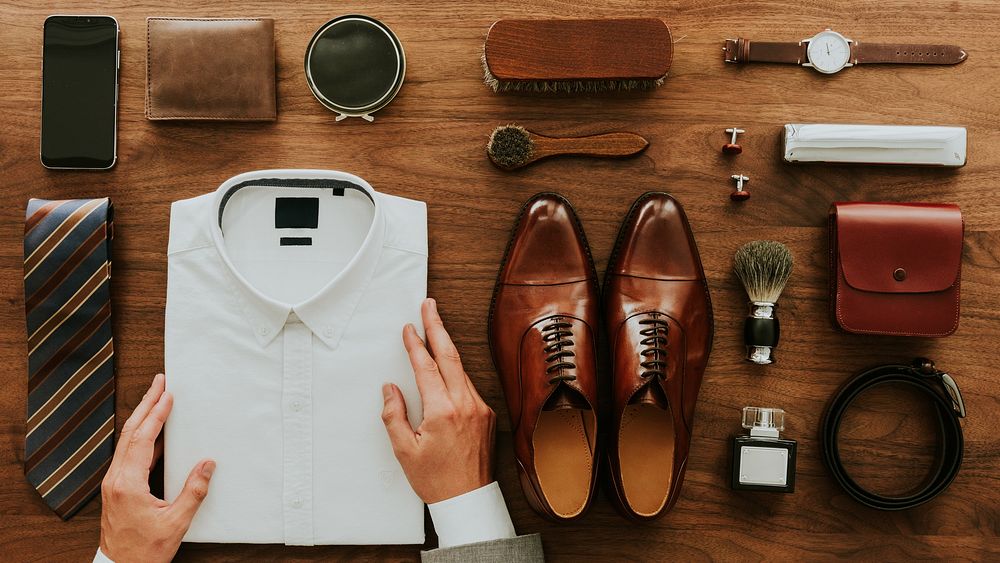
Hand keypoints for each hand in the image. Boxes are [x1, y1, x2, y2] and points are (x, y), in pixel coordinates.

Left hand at [99, 373, 214, 562]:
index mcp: (127, 484)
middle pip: (130, 432)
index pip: (142, 438)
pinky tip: (153, 433)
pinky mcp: (116, 489)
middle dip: (146, 404)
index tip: (167, 395)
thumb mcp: (175, 522)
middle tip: (158, 382)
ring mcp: (113, 484)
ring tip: (156, 399)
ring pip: (127, 441)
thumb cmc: (144, 552)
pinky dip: (141, 437)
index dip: (156, 414)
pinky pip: (128, 454)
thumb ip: (194, 491)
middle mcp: (115, 479)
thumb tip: (207, 464)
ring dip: (142, 418)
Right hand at [381, 298, 496, 503]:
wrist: (468, 500)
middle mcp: (465, 404)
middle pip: (449, 356)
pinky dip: (455, 372)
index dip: (416, 344)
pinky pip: (468, 385)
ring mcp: (479, 408)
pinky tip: (445, 368)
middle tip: (429, 306)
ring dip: (447, 348)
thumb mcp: (404, 450)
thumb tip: (390, 389)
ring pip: (460, 369)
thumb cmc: (435, 480)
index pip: (426, 367)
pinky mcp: (486, 415)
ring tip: (435, 329)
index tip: (409, 328)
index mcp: (443, 411)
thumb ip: (395, 415)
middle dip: (437, 327)